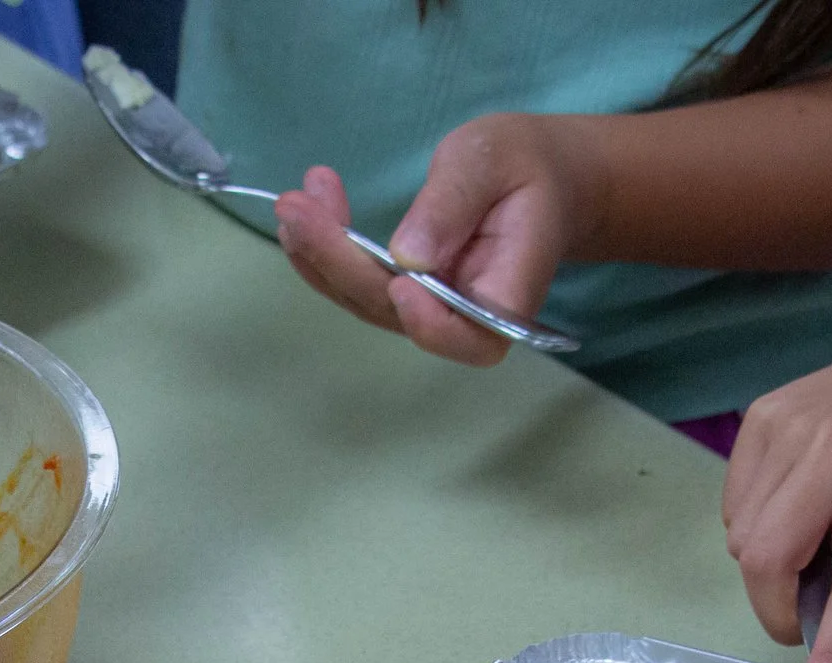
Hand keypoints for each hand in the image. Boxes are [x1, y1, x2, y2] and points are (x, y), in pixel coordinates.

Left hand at [270, 114, 600, 366]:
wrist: (537, 178)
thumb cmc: (524, 166)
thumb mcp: (494, 160)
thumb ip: (454, 203)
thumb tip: (409, 255)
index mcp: (509, 290)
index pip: (472, 333)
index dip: (431, 323)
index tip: (400, 282)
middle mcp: (466, 316)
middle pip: (398, 312)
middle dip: (341, 264)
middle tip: (298, 208)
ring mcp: (431, 311)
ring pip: (368, 302)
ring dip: (321, 256)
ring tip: (294, 203)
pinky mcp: (405, 296)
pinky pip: (359, 287)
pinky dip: (324, 254)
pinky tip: (300, 216)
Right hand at [720, 310, 831, 662]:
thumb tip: (826, 602)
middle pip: (765, 560)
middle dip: (776, 610)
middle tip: (806, 617)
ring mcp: (789, 427)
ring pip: (741, 536)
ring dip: (770, 565)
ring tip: (818, 540)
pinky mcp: (762, 415)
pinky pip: (735, 501)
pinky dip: (758, 525)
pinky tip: (799, 506)